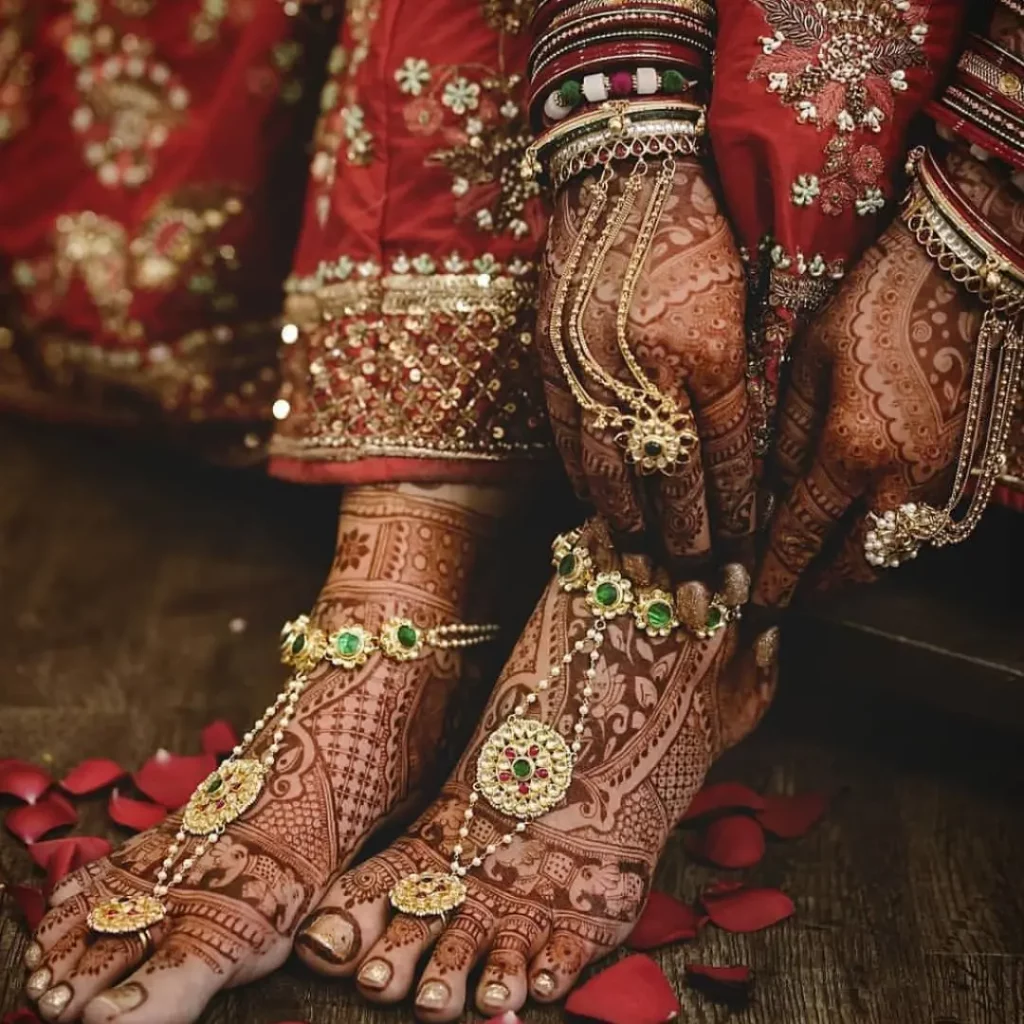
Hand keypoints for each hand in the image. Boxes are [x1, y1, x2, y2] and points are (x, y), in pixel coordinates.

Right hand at [536, 158, 756, 568]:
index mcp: (706, 353)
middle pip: (669, 482)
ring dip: (630, 531)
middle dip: (688, 546)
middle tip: (701, 597)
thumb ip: (732, 388)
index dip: (735, 519)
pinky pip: (566, 442)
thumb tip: (731, 469)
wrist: (620, 173)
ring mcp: (589, 370)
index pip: (725, 461)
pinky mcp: (550, 362)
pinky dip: (585, 485)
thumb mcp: (735, 306)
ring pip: (611, 474)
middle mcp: (645, 371)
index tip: (743, 562)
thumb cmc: (693, 233)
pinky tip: (598, 516)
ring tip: (646, 573)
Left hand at [755, 146, 1021, 605]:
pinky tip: (859, 529)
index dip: (777, 576)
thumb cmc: (874, 302)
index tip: (756, 604)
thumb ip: (788, 435)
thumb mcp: (810, 360)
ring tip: (818, 571)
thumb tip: (772, 490)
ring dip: (853, 567)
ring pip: (893, 548)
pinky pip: (918, 523)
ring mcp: (941, 473)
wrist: (961, 271)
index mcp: (852, 449)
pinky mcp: (964, 461)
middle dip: (820, 587)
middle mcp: (902, 477)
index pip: (803, 535)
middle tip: (788, 595)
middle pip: (857, 562)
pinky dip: (884, 538)